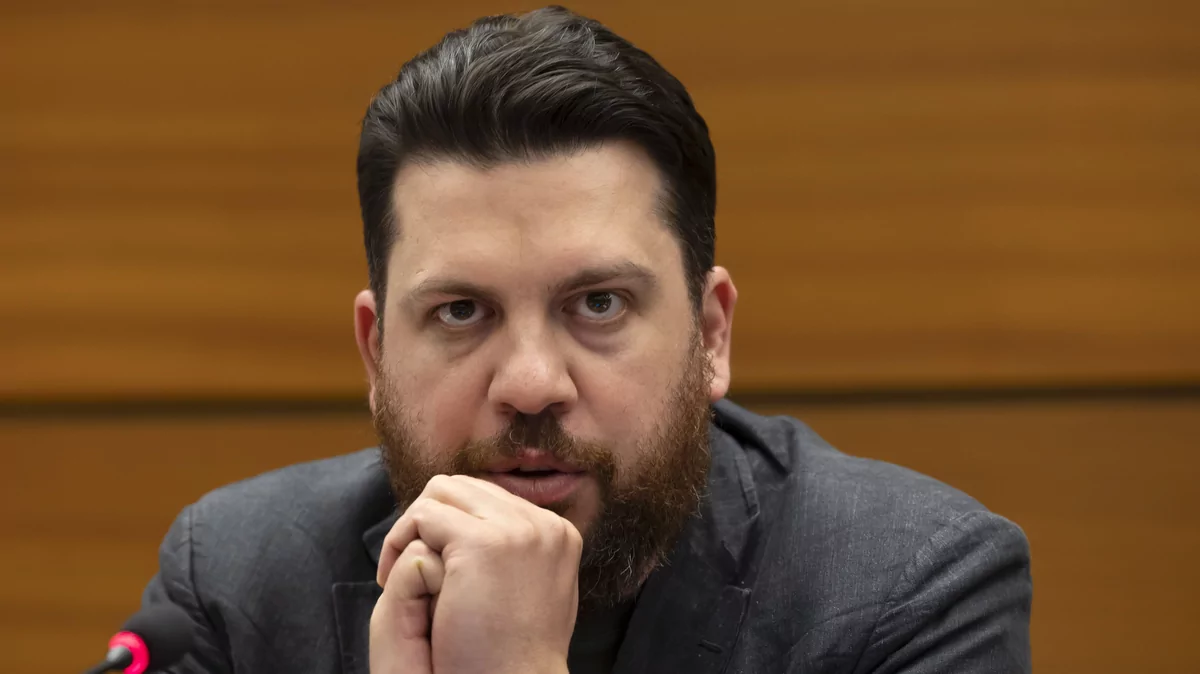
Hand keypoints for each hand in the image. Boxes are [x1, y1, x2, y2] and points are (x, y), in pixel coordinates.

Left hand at [370, 474, 581, 673]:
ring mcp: (517, 530)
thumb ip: (518, 554)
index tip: (432, 564)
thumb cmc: (511, 655)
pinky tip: (394, 578)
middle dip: (428, 520)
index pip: (489, 497)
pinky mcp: (482, 543)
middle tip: (406, 568)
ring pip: (441, 492)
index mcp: (558, 532)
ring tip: (398, 572)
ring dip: (411, 527)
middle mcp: (543, 524)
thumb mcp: (530, 591)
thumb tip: (487, 523)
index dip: (451, 523)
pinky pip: (422, 516)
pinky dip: (399, 542)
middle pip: (464, 487)